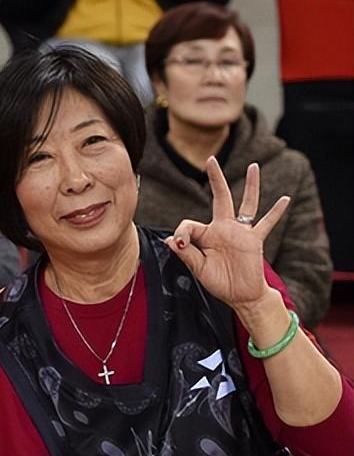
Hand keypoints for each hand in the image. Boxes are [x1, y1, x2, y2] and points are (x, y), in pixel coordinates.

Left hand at [165, 157, 290, 311]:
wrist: (240, 296)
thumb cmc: (219, 282)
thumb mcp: (198, 268)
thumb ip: (186, 253)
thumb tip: (169, 239)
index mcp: (206, 234)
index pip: (189, 224)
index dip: (181, 233)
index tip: (178, 243)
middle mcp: (223, 228)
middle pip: (221, 197)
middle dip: (216, 178)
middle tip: (211, 159)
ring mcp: (241, 232)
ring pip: (247, 204)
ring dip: (251, 186)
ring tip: (254, 166)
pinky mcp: (254, 240)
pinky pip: (267, 223)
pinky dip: (276, 212)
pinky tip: (285, 198)